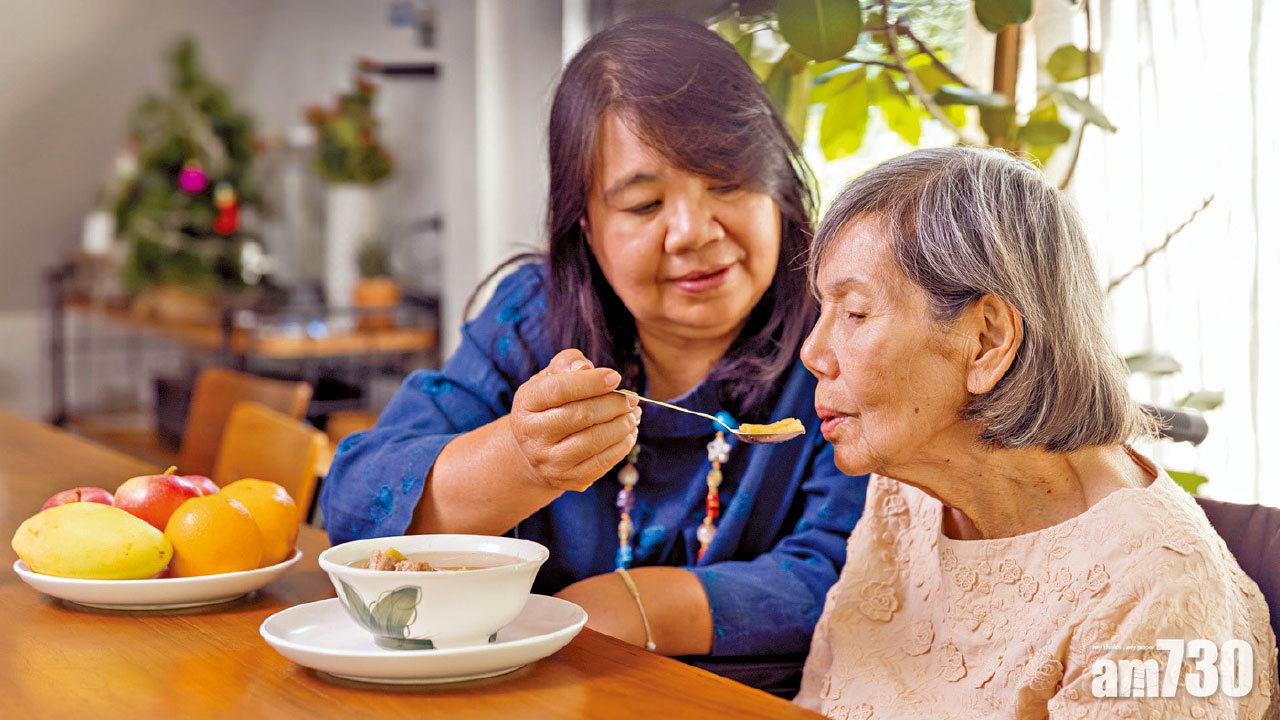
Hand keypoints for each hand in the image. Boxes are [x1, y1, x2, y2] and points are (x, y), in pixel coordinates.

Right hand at [507, 349, 640, 491]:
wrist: (533, 452)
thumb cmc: (548, 406)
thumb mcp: (549, 379)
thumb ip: (567, 364)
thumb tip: (585, 368)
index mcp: (526, 404)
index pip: (560, 390)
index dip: (591, 382)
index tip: (615, 377)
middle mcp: (532, 435)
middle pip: (581, 416)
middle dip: (613, 404)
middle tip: (632, 398)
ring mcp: (550, 461)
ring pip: (594, 441)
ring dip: (622, 425)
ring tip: (634, 414)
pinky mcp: (568, 479)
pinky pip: (602, 462)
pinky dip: (622, 446)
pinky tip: (629, 432)